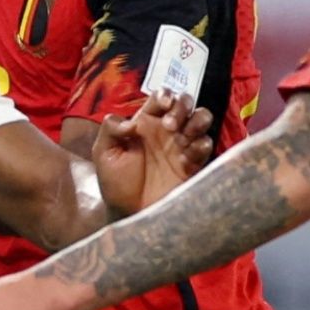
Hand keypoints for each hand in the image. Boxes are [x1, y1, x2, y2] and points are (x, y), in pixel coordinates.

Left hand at [93, 93, 215, 214]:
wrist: (130, 214)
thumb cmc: (116, 183)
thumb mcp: (103, 153)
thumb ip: (111, 129)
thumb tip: (131, 121)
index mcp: (145, 123)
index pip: (161, 98)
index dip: (165, 96)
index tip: (162, 105)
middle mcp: (166, 131)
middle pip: (185, 103)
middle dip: (182, 106)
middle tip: (170, 125)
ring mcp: (182, 146)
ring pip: (202, 118)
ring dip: (198, 119)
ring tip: (185, 133)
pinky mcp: (193, 164)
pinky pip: (206, 145)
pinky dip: (201, 145)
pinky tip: (187, 156)